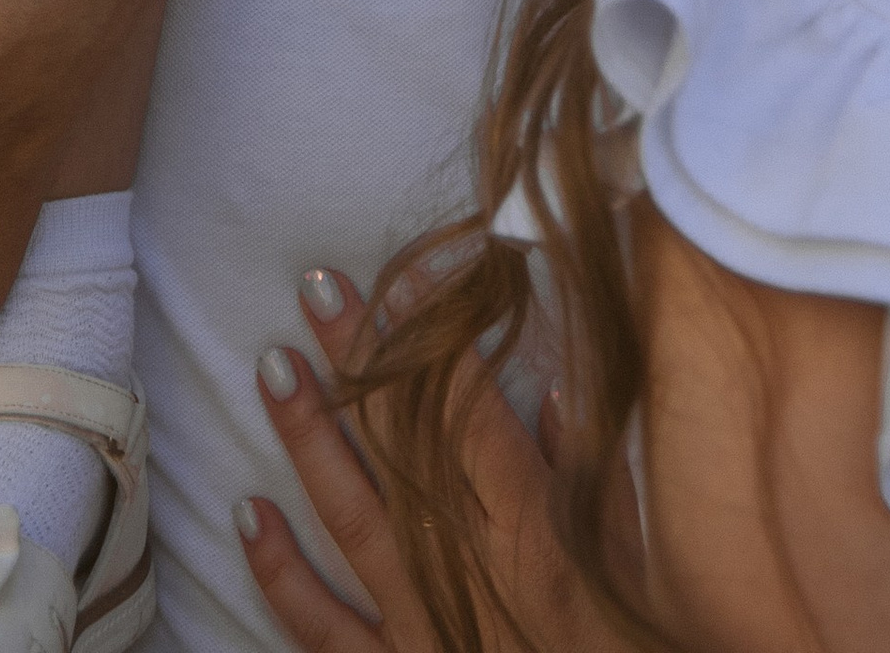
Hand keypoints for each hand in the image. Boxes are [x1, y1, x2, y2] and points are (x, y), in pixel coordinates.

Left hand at [238, 268, 617, 652]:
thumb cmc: (630, 650)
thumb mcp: (640, 566)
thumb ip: (599, 482)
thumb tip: (558, 392)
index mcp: (533, 528)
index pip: (468, 408)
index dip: (432, 337)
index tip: (402, 275)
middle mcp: (465, 567)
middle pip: (400, 444)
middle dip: (358, 361)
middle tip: (316, 288)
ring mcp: (420, 626)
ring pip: (350, 517)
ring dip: (309, 439)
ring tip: (273, 366)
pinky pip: (322, 628)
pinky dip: (280, 572)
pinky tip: (249, 513)